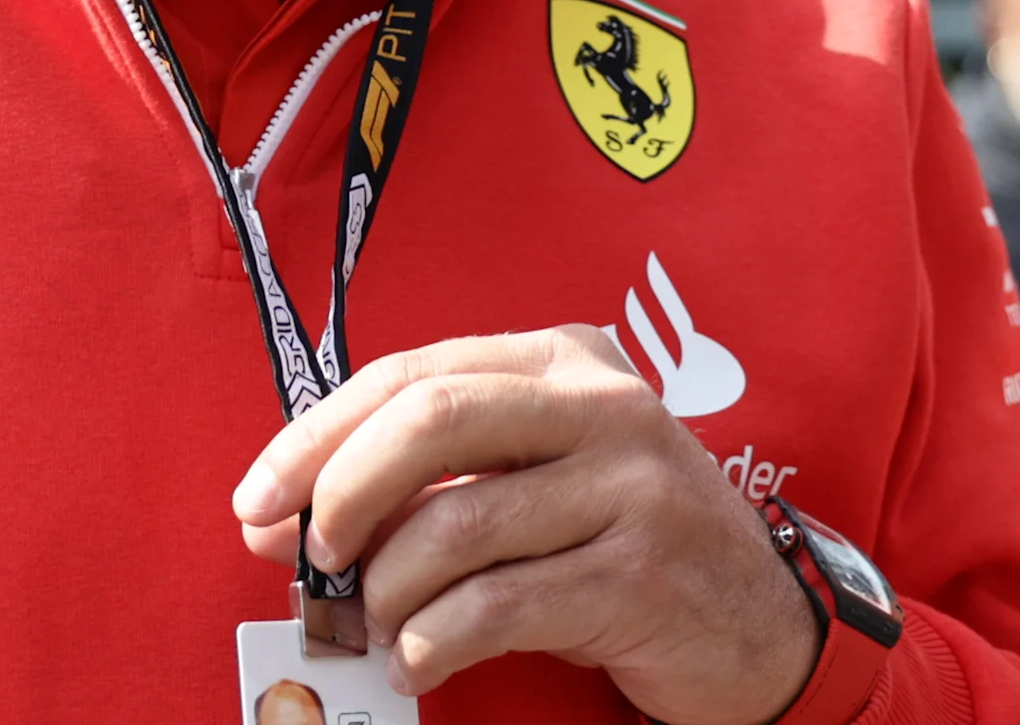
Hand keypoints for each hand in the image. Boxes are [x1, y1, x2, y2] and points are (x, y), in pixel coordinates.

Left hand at [230, 327, 820, 724]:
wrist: (764, 624)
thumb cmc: (618, 543)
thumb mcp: (528, 485)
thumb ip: (419, 486)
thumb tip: (275, 522)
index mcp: (562, 360)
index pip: (409, 374)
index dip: (316, 436)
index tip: (255, 498)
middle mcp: (605, 406)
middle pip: (429, 421)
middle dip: (339, 492)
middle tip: (310, 556)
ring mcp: (634, 487)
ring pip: (456, 525)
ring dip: (387, 589)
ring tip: (374, 624)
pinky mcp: (643, 577)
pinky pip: (498, 605)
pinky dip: (434, 641)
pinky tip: (420, 659)